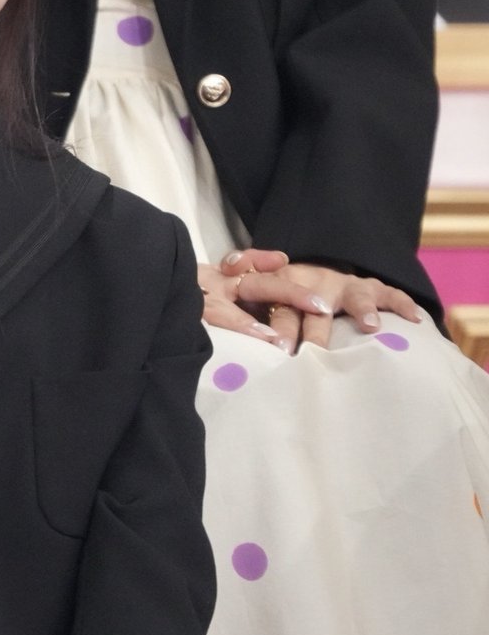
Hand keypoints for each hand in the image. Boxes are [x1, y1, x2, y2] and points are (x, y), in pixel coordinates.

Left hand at [199, 249, 424, 351]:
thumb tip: (220, 362)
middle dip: (310, 329)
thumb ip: (235, 321)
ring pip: (352, 294)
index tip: (275, 350)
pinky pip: (387, 292)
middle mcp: (310, 280)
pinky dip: (400, 303)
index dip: (272, 326)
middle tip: (309, 352)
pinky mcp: (366, 286)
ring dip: (360, 308)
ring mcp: (340, 282)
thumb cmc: (272, 299)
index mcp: (277, 284)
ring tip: (370, 325)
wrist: (305, 273)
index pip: (272, 304)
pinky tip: (414, 319)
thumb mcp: (248, 303)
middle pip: (310, 305)